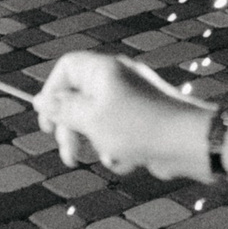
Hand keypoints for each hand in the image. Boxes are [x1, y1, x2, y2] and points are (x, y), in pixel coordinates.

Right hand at [35, 52, 209, 177]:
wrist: (187, 142)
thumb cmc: (138, 127)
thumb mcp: (91, 119)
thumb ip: (63, 109)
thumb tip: (40, 100)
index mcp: (104, 70)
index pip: (66, 68)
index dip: (52, 93)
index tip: (47, 125)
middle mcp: (117, 80)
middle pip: (79, 99)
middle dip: (72, 130)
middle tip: (70, 155)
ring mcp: (132, 101)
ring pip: (98, 123)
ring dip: (98, 144)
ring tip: (110, 156)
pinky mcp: (143, 122)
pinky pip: (119, 136)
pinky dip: (119, 151)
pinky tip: (130, 160)